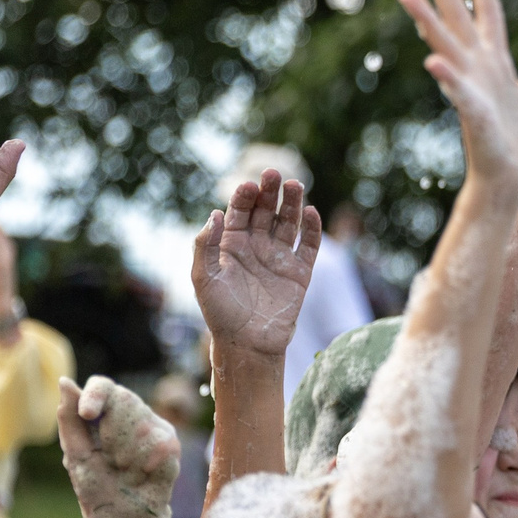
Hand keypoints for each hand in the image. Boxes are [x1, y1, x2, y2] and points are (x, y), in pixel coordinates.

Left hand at [55, 376, 180, 517]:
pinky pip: (155, 444)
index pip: (104, 386)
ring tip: (125, 470)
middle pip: (123, 399)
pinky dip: (141, 465)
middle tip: (109, 458)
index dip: (97, 395)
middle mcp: (133, 415)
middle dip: (109, 432)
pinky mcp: (171, 444)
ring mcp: (155, 428)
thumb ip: (69, 419)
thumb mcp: (76, 454)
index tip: (87, 413)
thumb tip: (64, 382)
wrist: (122, 517)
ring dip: (124, 453)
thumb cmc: (97, 487)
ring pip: (139, 423)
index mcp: (106, 415)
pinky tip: (141, 476)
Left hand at [192, 169, 322, 361]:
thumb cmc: (220, 313)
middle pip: (266, 212)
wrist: (248, 343)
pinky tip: (312, 213)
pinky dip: (313, 230)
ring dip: (292, 203)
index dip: (244, 197)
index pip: (239, 212)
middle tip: (273, 174)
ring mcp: (279, 259)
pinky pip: (309, 246)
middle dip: (269, 192)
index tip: (249, 185)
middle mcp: (256, 248)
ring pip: (289, 223)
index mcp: (231, 246)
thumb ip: (205, 246)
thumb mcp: (204, 278)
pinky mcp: (300, 272)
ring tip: (295, 185)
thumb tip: (215, 214)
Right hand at [400, 0, 517, 191]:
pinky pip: (456, 90)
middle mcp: (477, 68)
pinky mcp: (471, 111)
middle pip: (459, 18)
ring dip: (428, 20)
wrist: (511, 175)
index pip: (489, 15)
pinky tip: (433, 60)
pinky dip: (447, 76)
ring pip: (446, 46)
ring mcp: (470, 86)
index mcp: (495, 62)